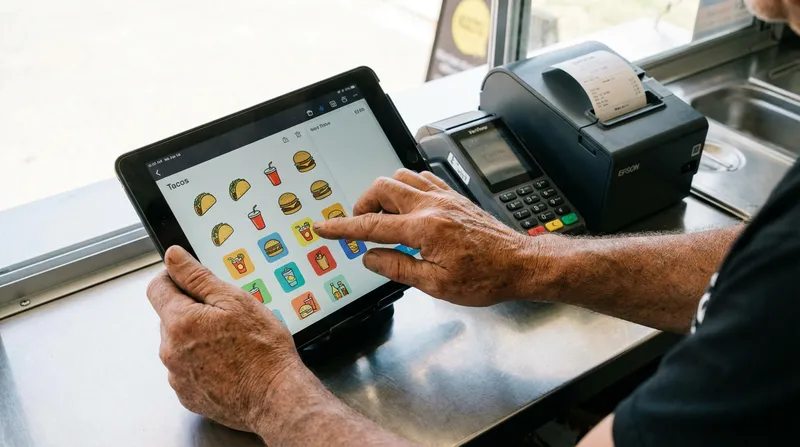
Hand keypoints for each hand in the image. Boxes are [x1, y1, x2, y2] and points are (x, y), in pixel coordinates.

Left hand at [146, 246, 301, 431]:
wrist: (275, 398)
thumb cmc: (262, 350)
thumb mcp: (235, 301)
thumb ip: (198, 277)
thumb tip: (173, 257)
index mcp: (180, 321)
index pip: (157, 287)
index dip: (175, 277)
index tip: (193, 280)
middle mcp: (170, 350)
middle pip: (171, 317)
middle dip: (193, 311)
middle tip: (227, 316)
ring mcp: (177, 376)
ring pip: (180, 344)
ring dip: (198, 338)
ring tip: (232, 344)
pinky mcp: (187, 395)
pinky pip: (188, 370)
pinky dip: (203, 363)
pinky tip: (229, 364)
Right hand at [314, 169, 561, 305]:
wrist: (518, 264)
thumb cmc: (484, 278)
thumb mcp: (435, 284)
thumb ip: (398, 268)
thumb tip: (371, 257)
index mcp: (424, 229)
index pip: (371, 224)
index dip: (342, 226)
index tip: (324, 227)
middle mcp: (432, 206)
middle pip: (382, 188)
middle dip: (362, 204)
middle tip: (360, 225)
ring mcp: (444, 198)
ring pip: (401, 177)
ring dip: (384, 193)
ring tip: (382, 216)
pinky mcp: (454, 197)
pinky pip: (421, 179)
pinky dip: (406, 188)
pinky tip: (407, 205)